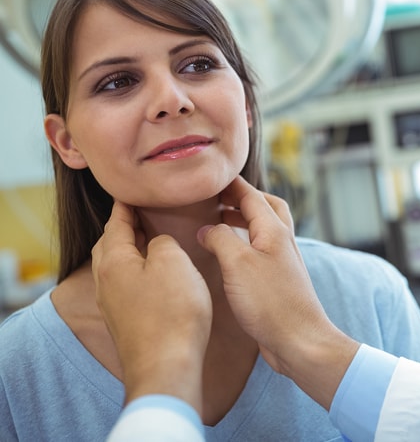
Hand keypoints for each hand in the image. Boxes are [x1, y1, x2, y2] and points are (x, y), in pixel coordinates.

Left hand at [92, 200, 211, 411]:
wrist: (167, 367)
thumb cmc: (173, 312)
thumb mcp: (173, 262)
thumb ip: (162, 242)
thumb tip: (157, 243)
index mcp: (113, 261)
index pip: (115, 223)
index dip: (125, 205)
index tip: (130, 192)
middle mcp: (106, 282)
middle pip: (109, 245)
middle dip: (122, 227)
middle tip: (140, 214)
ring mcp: (113, 305)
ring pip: (116, 267)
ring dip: (129, 251)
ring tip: (148, 241)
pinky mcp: (126, 323)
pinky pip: (125, 286)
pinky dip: (136, 272)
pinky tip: (153, 276)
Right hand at [198, 176, 358, 409]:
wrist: (299, 341)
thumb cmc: (271, 302)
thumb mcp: (238, 264)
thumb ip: (220, 239)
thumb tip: (206, 228)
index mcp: (274, 231)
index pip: (252, 196)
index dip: (231, 184)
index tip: (211, 176)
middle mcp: (281, 242)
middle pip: (266, 207)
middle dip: (243, 198)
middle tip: (218, 198)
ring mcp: (282, 262)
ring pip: (264, 229)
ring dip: (244, 220)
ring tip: (218, 223)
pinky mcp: (277, 281)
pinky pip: (261, 251)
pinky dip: (245, 244)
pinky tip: (229, 256)